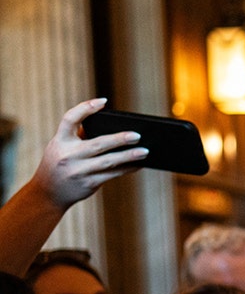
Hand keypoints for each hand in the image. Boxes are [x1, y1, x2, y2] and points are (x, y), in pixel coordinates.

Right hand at [30, 98, 145, 209]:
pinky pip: (112, 175)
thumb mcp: (61, 146)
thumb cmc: (60, 163)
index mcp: (60, 141)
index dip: (85, 108)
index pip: (70, 119)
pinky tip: (138, 164)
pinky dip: (127, 168)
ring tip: (145, 151)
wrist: (49, 192)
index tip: (103, 101)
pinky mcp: (88, 183)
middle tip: (137, 135)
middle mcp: (68, 155)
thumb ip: (80, 135)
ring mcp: (78, 171)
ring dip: (128, 156)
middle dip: (119, 139)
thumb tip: (114, 127)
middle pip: (98, 144)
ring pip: (108, 162)